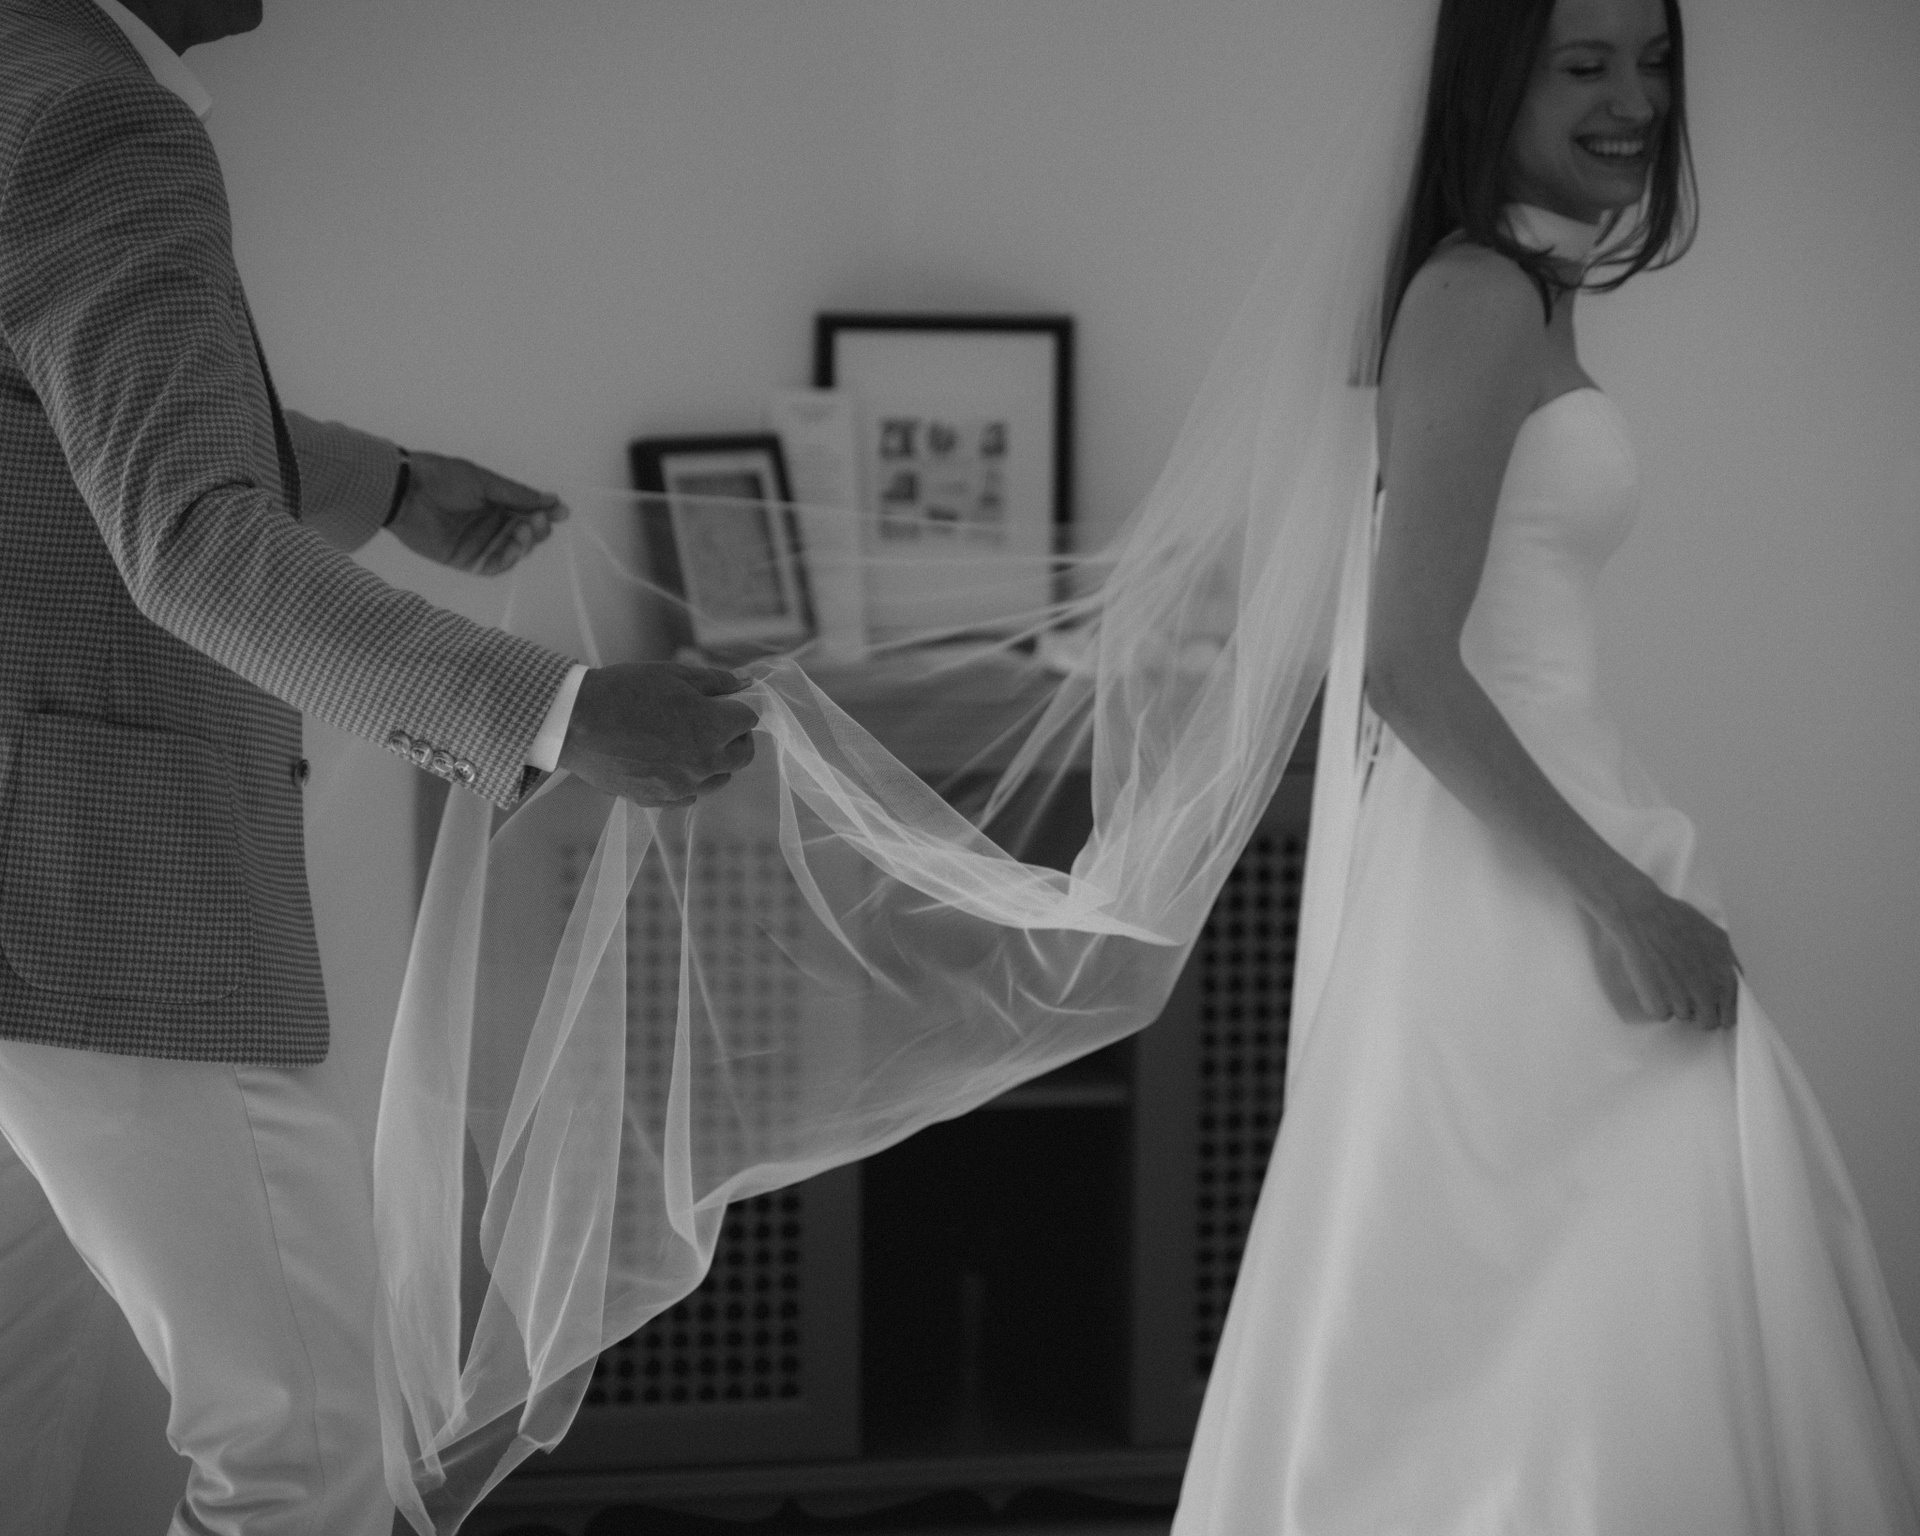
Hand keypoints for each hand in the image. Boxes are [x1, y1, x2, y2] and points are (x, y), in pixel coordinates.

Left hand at [388, 449, 567, 575]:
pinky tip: (515, 545)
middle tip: (539, 520)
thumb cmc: (444, 478)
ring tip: (525, 529)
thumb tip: (553, 500)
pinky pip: (494, 566)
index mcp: (494, 502)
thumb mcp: (486, 482)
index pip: (527, 512)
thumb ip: (518, 495)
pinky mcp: (466, 560)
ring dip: (525, 543)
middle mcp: (489, 524)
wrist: (407, 491)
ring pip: (513, 551)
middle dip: (538, 528)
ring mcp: (478, 543)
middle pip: (524, 534)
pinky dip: (509, 559)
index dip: (545, 513)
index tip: (561, 512)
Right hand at [557, 662, 757, 806]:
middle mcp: (703, 763)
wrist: (575, 722)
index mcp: (712, 729)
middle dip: (736, 737)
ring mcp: (681, 786)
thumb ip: (716, 681)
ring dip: (716, 761)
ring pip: (719, 779)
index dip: (739, 708)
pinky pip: (688, 795)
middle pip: (743, 756)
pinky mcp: (657, 800)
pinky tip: (670, 762)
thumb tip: (747, 683)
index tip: (725, 703)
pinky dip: (688, 780)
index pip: (749, 720)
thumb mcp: (673, 675)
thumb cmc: (624, 691)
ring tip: (691, 742)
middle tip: (715, 722)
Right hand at [1591, 874, 1742, 1030]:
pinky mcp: (1659, 1005)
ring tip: (1665, 979)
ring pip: (1682, 1017)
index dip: (1718, 1010)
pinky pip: (1661, 1014)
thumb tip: (1734, 978)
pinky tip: (1652, 982)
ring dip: (1675, 1004)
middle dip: (1698, 1013)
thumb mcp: (1717, 936)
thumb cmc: (1678, 920)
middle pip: (1708, 1023)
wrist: (1643, 917)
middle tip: (1684, 996)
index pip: (1730, 1015)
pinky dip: (1656, 1003)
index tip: (1709, 1005)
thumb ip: (1729, 963)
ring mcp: (1683, 1002)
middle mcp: (1708, 995)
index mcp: (1725, 981)